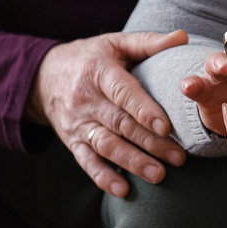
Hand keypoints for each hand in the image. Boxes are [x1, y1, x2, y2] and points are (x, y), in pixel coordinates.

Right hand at [31, 30, 189, 196]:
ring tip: (158, 175)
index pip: (123, 93)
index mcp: (99, 72)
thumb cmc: (90, 58)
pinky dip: (103, 177)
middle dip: (150, 143)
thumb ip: (148, 42)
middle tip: (178, 157)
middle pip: (120, 124)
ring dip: (132, 162)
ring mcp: (78, 123)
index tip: (166, 126)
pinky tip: (122, 189)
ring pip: (106, 145)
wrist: (44, 77)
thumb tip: (182, 38)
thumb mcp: (115, 43)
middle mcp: (86, 99)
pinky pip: (86, 162)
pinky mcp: (72, 141)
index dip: (144, 110)